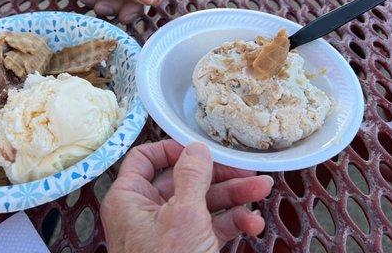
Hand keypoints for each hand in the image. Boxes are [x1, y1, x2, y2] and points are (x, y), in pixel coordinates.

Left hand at [100, 140, 272, 252]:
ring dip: (233, 197)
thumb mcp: (183, 215)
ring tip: (262, 190)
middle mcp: (146, 211)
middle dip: (219, 176)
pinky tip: (252, 224)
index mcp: (130, 198)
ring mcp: (168, 231)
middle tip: (246, 170)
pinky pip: (209, 227)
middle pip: (183, 180)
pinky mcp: (187, 247)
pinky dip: (231, 224)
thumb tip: (196, 148)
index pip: (145, 159)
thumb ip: (191, 177)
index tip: (201, 149)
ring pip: (202, 203)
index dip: (172, 149)